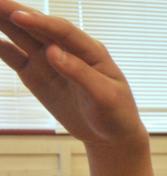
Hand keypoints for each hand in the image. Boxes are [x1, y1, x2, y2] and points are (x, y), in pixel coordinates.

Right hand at [0, 3, 145, 146]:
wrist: (111, 135)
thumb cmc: (117, 114)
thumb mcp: (106, 96)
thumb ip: (81, 74)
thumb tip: (52, 51)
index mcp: (90, 50)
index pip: (63, 31)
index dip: (40, 22)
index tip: (18, 16)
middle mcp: (67, 50)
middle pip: (37, 27)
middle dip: (14, 12)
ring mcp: (49, 61)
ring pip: (22, 37)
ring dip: (3, 23)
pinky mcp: (36, 75)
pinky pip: (15, 57)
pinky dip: (1, 47)